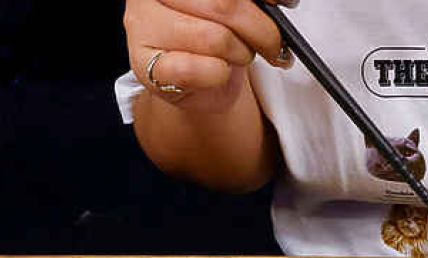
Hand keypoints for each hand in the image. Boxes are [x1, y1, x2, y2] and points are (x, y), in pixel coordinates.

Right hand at [124, 0, 292, 112]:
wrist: (194, 79)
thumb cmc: (211, 35)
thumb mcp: (232, 9)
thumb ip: (248, 2)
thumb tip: (279, 0)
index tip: (284, 3)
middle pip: (224, 5)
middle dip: (261, 30)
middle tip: (274, 45)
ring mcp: (142, 27)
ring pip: (215, 38)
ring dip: (240, 54)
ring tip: (239, 56)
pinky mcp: (145, 64)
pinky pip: (202, 69)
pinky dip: (220, 75)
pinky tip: (218, 72)